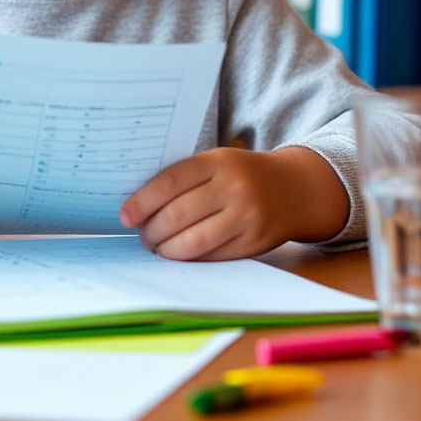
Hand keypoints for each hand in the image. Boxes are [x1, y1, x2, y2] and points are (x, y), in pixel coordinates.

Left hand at [118, 146, 348, 260]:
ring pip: (193, 242)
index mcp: (218, 161)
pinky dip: (190, 259)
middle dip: (151, 231)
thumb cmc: (243, 174)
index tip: (124, 216)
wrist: (296, 188)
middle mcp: (234, 188)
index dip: (142, 202)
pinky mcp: (255, 243)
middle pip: (178, 215)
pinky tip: (180, 254)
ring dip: (167, 249)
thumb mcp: (217, 162)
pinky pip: (213, 257)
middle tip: (141, 235)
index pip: (170, 183)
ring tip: (157, 247)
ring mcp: (247, 217)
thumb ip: (185, 177)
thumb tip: (139, 205)